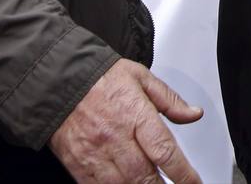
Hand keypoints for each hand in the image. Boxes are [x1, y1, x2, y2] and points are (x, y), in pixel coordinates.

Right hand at [49, 58, 202, 183]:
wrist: (57, 81)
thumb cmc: (99, 77)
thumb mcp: (140, 77)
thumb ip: (170, 100)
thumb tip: (193, 113)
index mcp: (135, 114)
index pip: (165, 151)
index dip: (184, 173)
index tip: (194, 183)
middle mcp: (115, 137)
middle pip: (146, 176)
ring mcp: (95, 154)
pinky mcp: (78, 165)